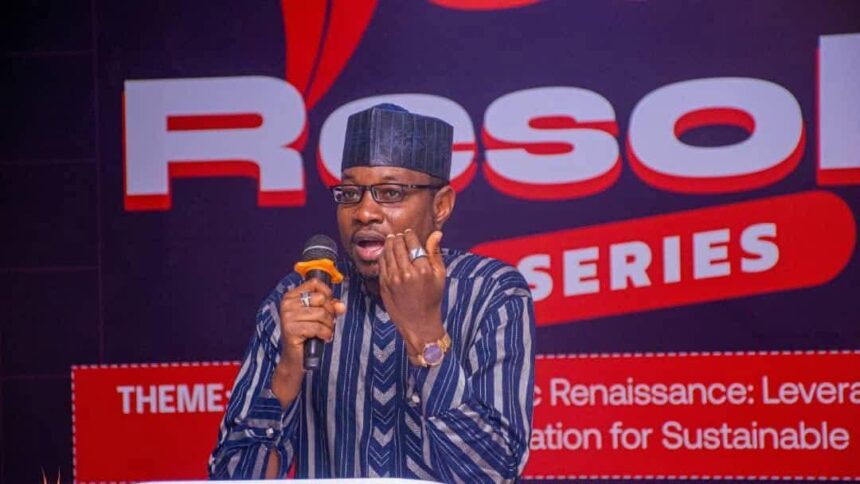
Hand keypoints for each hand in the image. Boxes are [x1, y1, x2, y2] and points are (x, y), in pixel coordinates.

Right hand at [272, 278, 345, 406]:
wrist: (296, 359)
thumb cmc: (307, 335)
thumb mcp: (319, 317)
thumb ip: (330, 307)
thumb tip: (341, 306)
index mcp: (291, 296)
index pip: (314, 283)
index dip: (327, 293)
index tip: (329, 305)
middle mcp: (287, 304)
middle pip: (320, 298)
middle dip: (329, 312)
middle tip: (326, 323)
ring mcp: (287, 317)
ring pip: (321, 313)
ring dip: (328, 325)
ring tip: (325, 332)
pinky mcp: (291, 330)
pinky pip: (317, 327)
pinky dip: (325, 334)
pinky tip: (323, 338)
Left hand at [378, 229, 446, 356]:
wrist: (418, 322)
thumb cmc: (431, 298)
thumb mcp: (439, 275)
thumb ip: (435, 253)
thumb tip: (437, 233)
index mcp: (423, 270)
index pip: (412, 243)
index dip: (409, 235)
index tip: (409, 233)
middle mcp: (407, 273)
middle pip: (398, 245)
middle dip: (398, 237)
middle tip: (399, 235)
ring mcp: (393, 279)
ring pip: (387, 252)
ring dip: (389, 244)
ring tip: (392, 240)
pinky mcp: (384, 284)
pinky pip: (381, 263)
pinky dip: (383, 255)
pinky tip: (386, 253)